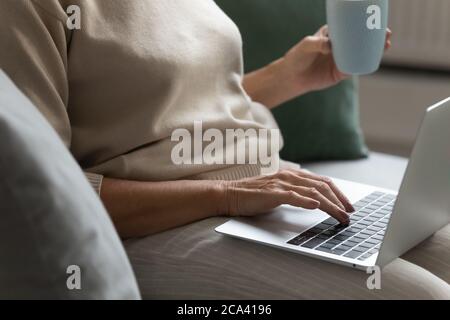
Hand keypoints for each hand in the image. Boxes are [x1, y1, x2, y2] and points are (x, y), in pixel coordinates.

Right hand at [221, 169, 354, 224]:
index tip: (348, 206)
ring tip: (340, 216)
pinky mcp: (272, 193)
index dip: (339, 193)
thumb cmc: (253, 196)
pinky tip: (316, 206)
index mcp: (292, 175)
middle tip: (350, 214)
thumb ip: (295, 192)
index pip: (322, 182)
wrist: (231, 194)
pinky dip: (306, 201)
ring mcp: (281, 184)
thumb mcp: (279, 192)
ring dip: (330, 205)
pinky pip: (292, 196)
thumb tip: (315, 201)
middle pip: (322, 186)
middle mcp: (289, 176)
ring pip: (312, 192)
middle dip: (340, 200)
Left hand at [281, 25, 391, 94]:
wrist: (291, 77)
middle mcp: (340, 47)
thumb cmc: (297, 56)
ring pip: (361, 54)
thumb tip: (331, 46)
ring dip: (375, 51)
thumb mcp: (307, 45)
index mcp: (333, 35)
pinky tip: (373, 61)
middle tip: (387, 34)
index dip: (365, 24)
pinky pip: (355, 68)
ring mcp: (341, 60)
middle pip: (361, 41)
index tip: (378, 20)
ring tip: (386, 46)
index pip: (352, 27)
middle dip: (377, 37)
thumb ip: (318, 43)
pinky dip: (364, 65)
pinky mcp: (340, 73)